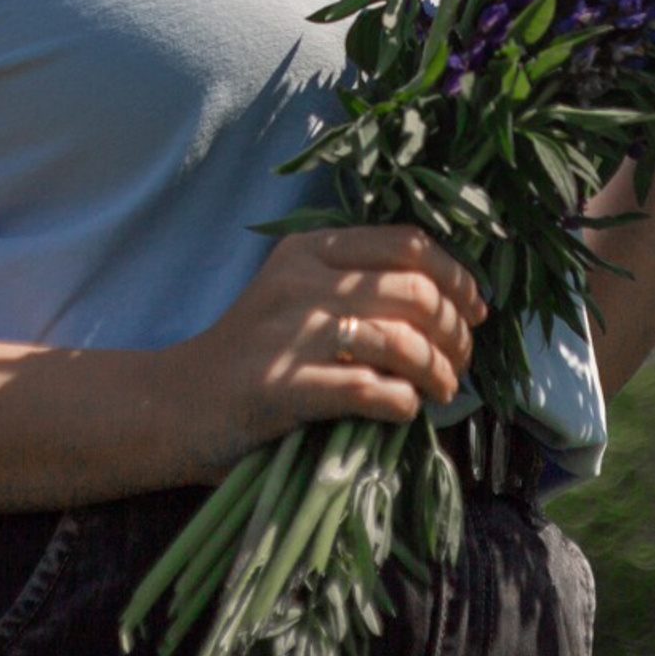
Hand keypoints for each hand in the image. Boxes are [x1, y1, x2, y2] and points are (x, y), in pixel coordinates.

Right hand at [178, 225, 487, 471]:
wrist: (177, 403)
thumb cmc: (252, 352)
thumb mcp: (298, 294)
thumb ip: (357, 286)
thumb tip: (450, 305)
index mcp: (310, 247)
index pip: (408, 243)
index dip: (456, 275)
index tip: (477, 309)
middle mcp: (301, 279)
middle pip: (414, 291)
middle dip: (455, 330)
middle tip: (462, 362)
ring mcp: (290, 332)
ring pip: (400, 340)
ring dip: (438, 371)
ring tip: (444, 392)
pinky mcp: (283, 386)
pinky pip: (369, 389)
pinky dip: (402, 403)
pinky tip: (406, 412)